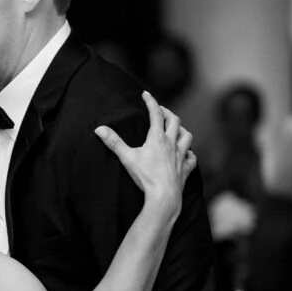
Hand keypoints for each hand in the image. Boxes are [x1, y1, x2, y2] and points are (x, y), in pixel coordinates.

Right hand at [94, 91, 195, 212]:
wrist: (164, 195)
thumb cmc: (145, 176)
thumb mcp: (126, 157)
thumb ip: (114, 142)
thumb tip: (99, 129)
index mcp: (157, 138)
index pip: (156, 114)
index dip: (151, 102)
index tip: (146, 94)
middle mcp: (172, 143)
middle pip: (174, 121)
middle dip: (167, 113)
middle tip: (160, 111)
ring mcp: (181, 155)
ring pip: (187, 136)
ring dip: (181, 130)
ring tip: (175, 129)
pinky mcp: (186, 168)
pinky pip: (192, 157)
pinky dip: (189, 153)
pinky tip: (185, 154)